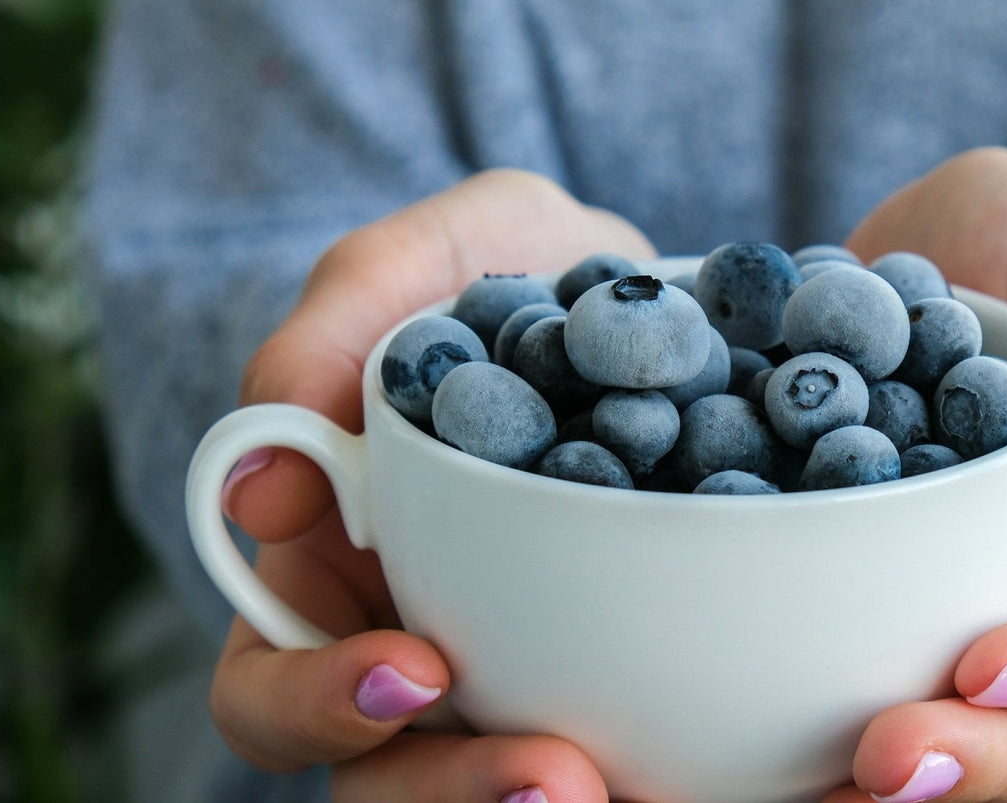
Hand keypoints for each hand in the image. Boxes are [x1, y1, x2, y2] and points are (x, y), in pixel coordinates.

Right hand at [212, 169, 654, 801]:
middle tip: (557, 780)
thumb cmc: (508, 271)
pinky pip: (642, 740)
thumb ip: (341, 319)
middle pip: (393, 779)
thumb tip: (265, 456)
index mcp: (333, 574)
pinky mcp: (632, 665)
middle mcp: (418, 641)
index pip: (274, 690)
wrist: (653, 296)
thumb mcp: (427, 258)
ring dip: (552, 796)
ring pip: (514, 782)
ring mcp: (529, 663)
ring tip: (634, 787)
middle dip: (459, 791)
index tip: (416, 666)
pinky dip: (677, 765)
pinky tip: (742, 763)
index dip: (320, 705)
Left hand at [829, 148, 1006, 801]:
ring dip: (906, 785)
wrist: (919, 262)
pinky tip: (750, 759)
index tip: (987, 664)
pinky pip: (864, 707)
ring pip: (974, 750)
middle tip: (882, 757)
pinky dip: (817, 755)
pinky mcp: (880, 622)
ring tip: (815, 787)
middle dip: (988, 767)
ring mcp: (973, 624)